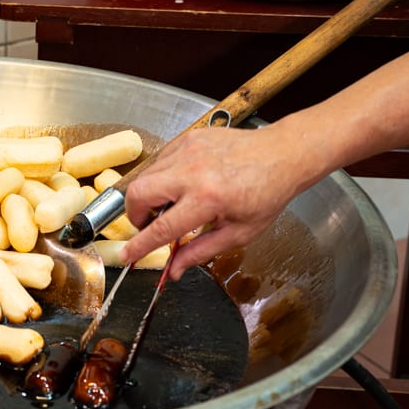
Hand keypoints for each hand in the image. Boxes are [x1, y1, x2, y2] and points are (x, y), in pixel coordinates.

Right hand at [120, 124, 311, 278]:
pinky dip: (162, 177)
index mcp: (207, 198)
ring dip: (149, 196)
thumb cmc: (266, 194)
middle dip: (135, 215)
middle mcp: (192, 171)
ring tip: (172, 205)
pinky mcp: (188, 138)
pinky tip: (182, 185)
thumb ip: (200, 251)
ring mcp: (187, 150)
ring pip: (146, 175)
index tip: (127, 255)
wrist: (281, 154)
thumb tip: (174, 270)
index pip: (161, 228)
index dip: (140, 245)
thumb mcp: (238, 233)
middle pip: (139, 193)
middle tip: (150, 225)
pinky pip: (160, 160)